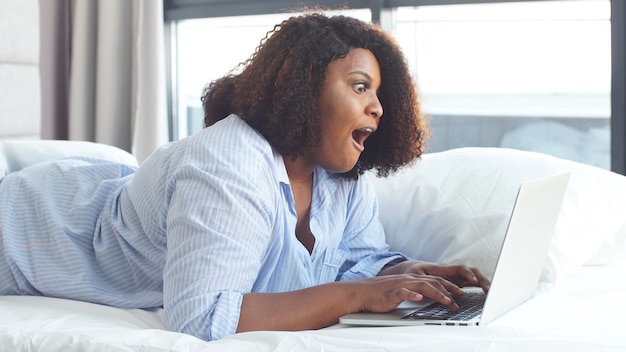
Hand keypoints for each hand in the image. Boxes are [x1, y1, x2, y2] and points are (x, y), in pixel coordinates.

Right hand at [371, 260, 489, 310]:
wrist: (362, 292)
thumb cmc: (381, 294)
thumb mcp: (402, 291)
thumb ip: (415, 292)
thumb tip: (428, 297)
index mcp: (412, 279)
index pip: (435, 280)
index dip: (450, 286)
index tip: (461, 293)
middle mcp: (409, 279)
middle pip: (433, 282)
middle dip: (449, 290)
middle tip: (460, 298)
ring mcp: (401, 285)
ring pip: (422, 286)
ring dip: (437, 294)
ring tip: (447, 301)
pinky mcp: (392, 292)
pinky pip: (403, 292)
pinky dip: (412, 294)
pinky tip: (418, 298)